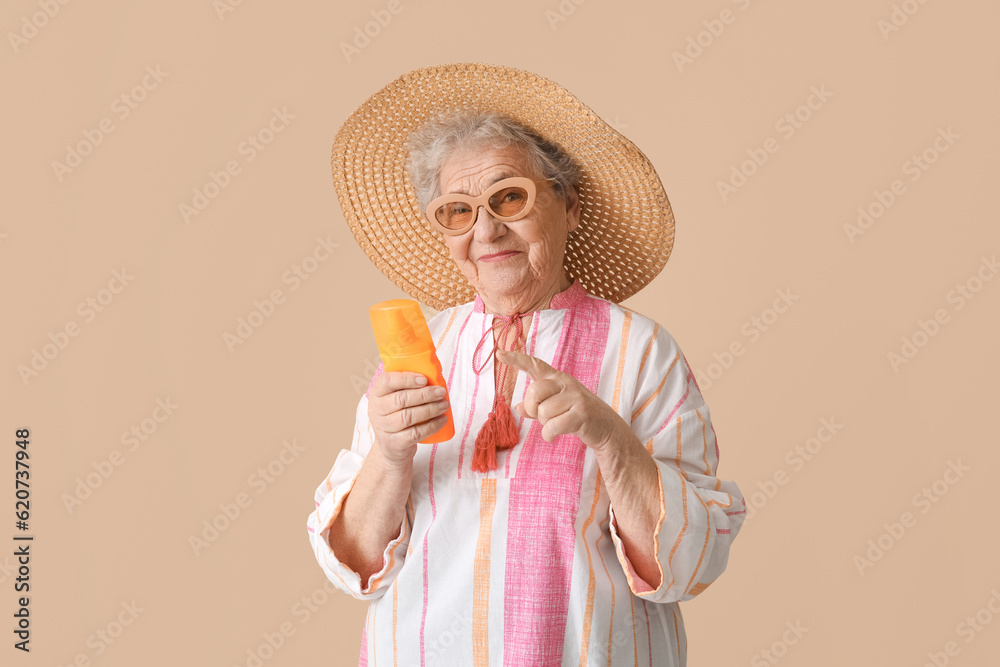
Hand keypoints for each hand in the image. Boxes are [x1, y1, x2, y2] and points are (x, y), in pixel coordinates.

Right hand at [367, 371, 449, 469]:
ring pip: (408, 417)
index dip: (406, 379)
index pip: (387, 381)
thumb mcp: (395, 398)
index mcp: (377, 393)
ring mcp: (384, 428)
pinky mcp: (395, 443)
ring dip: (430, 409)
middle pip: (400, 400)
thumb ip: (408, 386)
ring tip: (444, 405)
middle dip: (424, 394)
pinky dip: (431, 426)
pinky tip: (442, 420)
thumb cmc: (397, 415)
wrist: (391, 446)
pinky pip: (415, 433)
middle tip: (441, 392)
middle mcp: (377, 410)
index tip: (424, 379)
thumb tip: (435, 373)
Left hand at [497, 349, 624, 451]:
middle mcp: (566, 383)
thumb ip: (536, 406)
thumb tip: (517, 408)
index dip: (516, 359)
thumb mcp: (557, 406)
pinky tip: (554, 435)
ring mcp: (575, 397)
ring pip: (542, 412)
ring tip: (556, 425)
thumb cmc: (576, 414)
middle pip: (534, 392)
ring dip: (544, 425)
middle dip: (532, 409)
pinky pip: (552, 426)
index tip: (499, 353)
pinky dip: (549, 435)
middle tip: (541, 417)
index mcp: (557, 378)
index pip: (534, 365)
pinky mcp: (581, 414)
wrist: (606, 427)